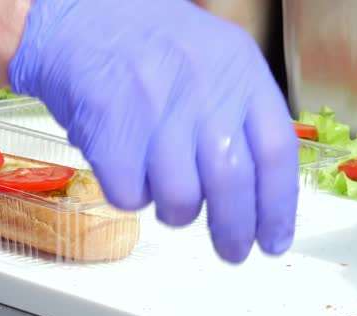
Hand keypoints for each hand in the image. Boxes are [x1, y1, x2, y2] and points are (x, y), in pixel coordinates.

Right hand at [9, 0, 298, 262]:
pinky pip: (130, 196)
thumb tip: (258, 191)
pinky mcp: (110, 127)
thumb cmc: (148, 44)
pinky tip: (129, 173)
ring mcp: (154, 107)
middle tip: (232, 251)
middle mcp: (201, 88)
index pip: (275, 152)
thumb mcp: (214, 59)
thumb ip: (240, 114)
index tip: (273, 241)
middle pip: (232, 184)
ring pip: (180, 199)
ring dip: (176, 213)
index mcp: (238, 70)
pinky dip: (131, 197)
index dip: (277, 209)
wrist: (78, 16)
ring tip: (167, 196)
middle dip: (234, 232)